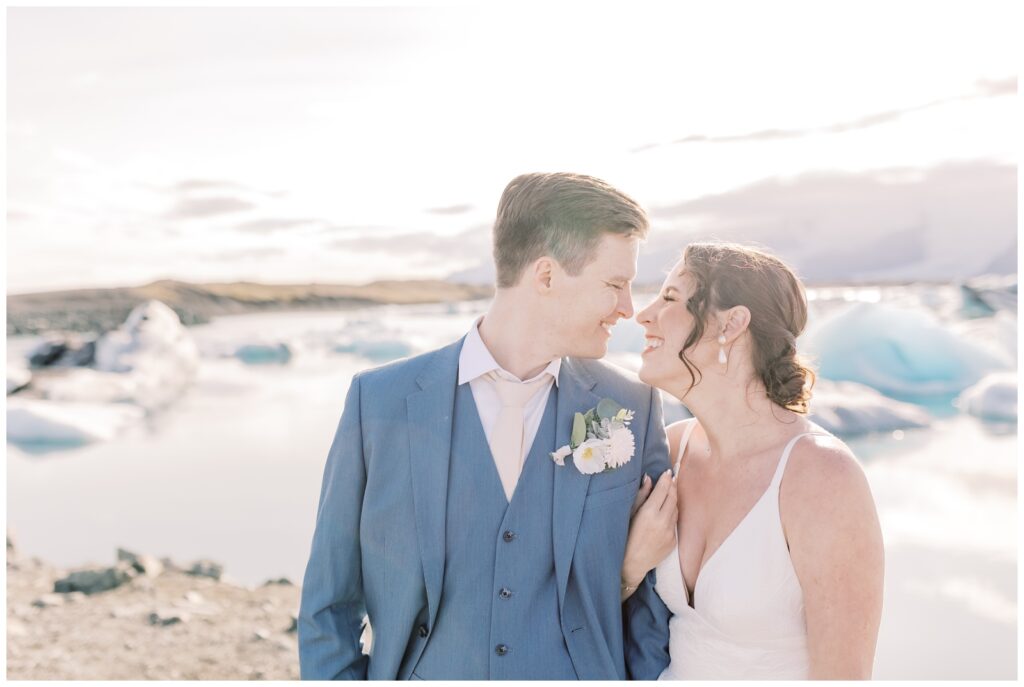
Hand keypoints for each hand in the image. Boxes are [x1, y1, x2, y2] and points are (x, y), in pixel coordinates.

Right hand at [621, 469, 677, 586]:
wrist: (631, 563)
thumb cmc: (625, 536)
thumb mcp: (629, 513)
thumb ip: (641, 495)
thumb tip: (648, 478)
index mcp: (649, 513)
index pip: (662, 490)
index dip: (666, 479)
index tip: (667, 472)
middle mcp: (662, 522)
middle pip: (672, 498)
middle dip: (671, 487)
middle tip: (670, 479)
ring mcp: (670, 532)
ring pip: (676, 509)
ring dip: (672, 500)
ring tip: (667, 493)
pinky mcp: (673, 541)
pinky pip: (674, 522)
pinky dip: (671, 514)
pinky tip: (665, 512)